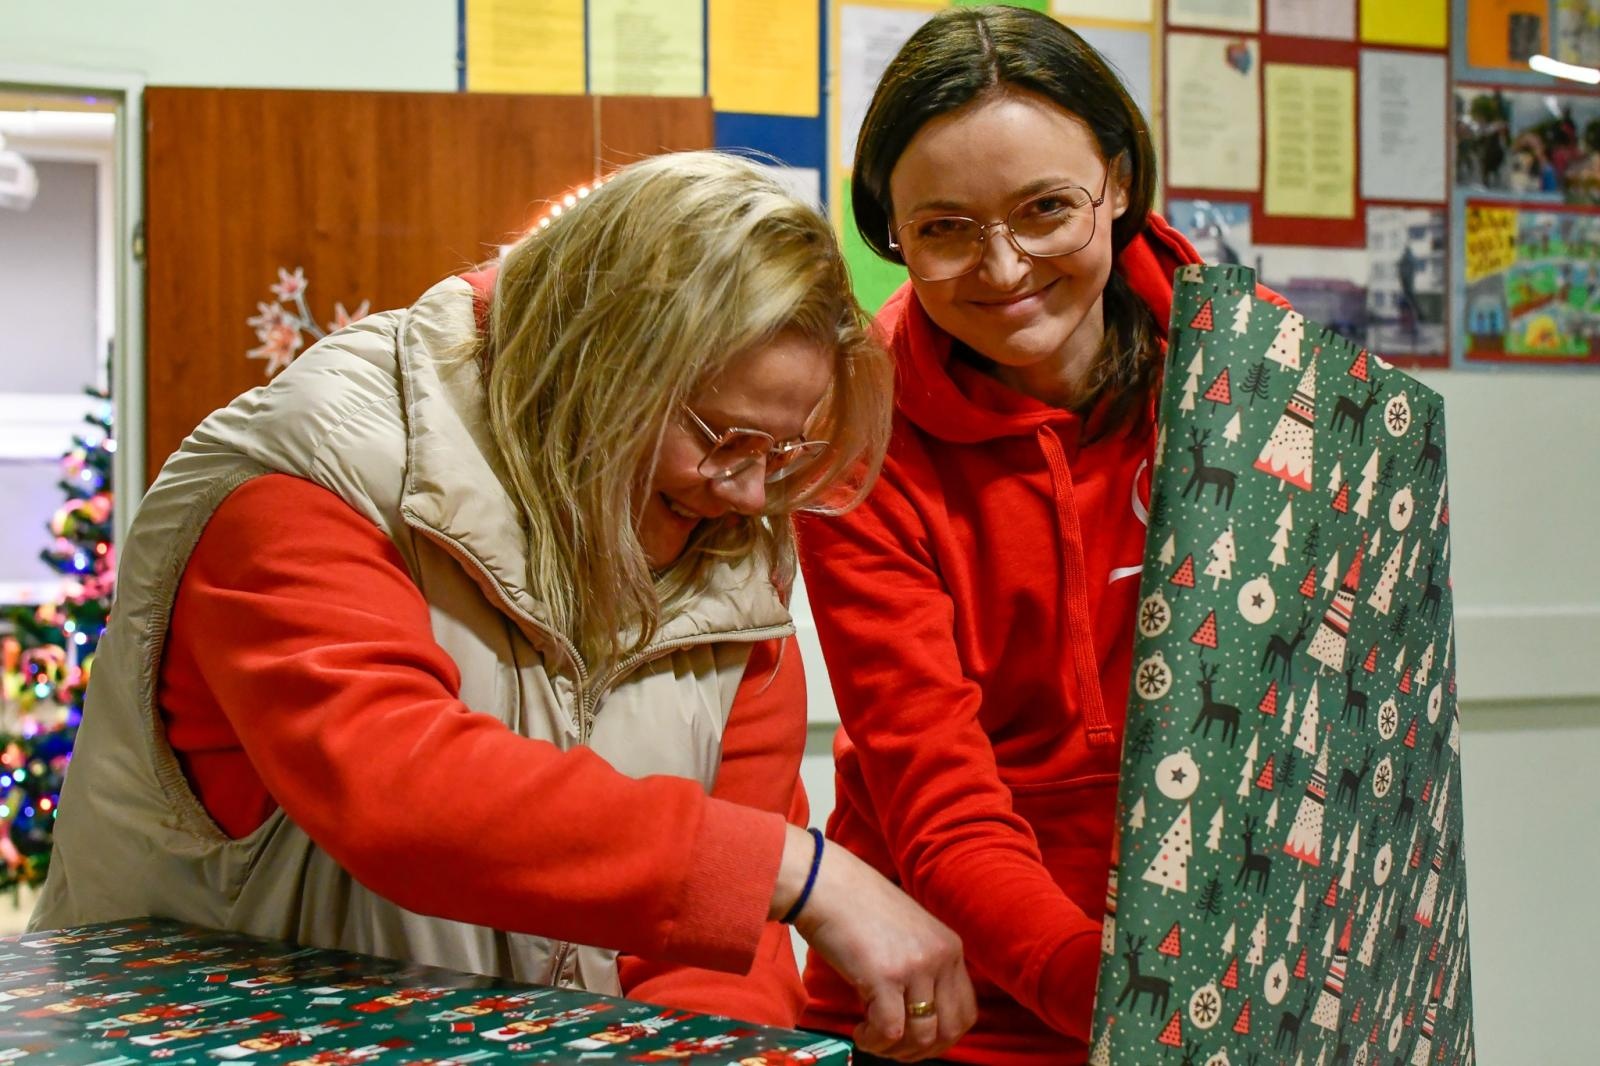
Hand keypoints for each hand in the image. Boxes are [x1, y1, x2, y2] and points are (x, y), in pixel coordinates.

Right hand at [772, 826, 975, 1060]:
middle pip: (950, 1029)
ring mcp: (915, 967)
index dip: (943, 1037)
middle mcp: (940, 957)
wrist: (825, 884)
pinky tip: (860, 1032)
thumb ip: (922, 968)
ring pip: (921, 1035)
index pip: (966, 1011)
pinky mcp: (885, 977)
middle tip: (894, 1048)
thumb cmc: (858, 908)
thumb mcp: (908, 934)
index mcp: (950, 947)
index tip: (917, 1042)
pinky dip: (875, 1041)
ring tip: (872, 1038)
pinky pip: (890, 1031)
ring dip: (896, 1050)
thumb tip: (921, 1017)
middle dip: (922, 1051)